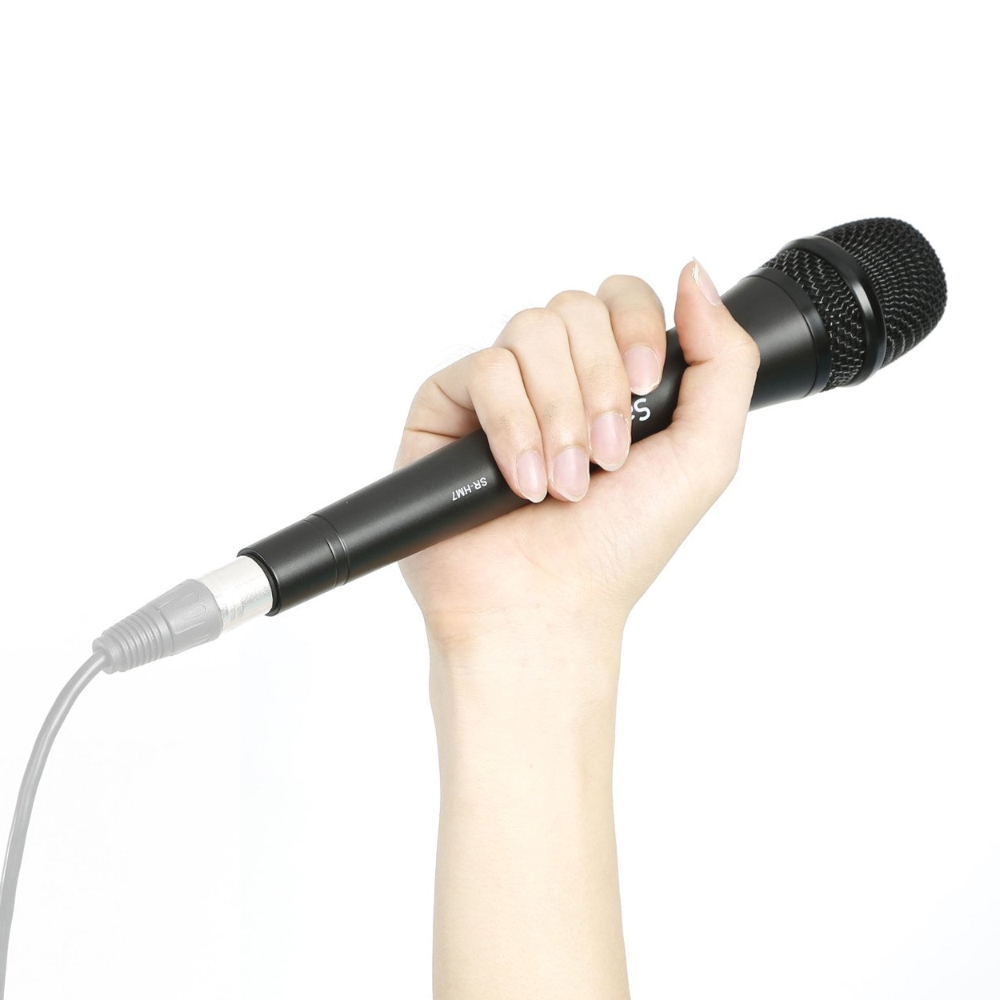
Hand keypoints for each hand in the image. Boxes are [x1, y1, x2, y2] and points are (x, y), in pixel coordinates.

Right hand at [394, 260, 759, 654]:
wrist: (544, 608)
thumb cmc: (618, 547)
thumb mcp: (704, 456)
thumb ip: (724, 361)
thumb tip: (696, 273)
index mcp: (611, 377)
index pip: (621, 297)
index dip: (636, 327)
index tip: (645, 388)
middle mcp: (555, 375)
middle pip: (576, 308)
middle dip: (599, 386)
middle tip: (605, 459)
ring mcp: (500, 388)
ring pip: (530, 330)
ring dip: (558, 412)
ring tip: (562, 481)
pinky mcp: (446, 405)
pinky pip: (483, 370)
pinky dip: (512, 425)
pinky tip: (520, 481)